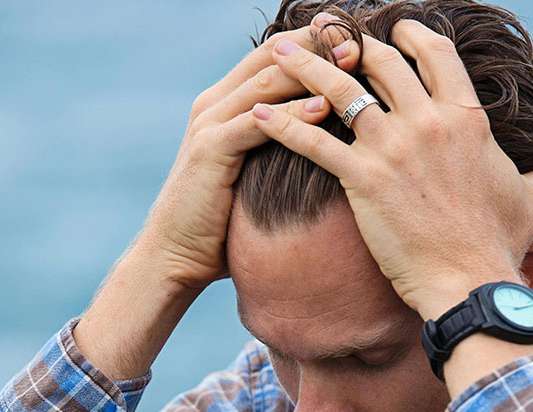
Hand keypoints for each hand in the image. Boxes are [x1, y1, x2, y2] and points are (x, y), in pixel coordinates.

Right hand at [75, 23, 356, 379]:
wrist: (174, 255)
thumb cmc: (221, 222)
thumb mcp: (255, 173)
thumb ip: (280, 147)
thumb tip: (328, 142)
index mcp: (226, 102)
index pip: (275, 55)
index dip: (314, 40)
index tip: (355, 34)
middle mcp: (215, 103)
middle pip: (272, 55)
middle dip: (317, 44)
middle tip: (358, 36)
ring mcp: (209, 123)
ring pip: (266, 81)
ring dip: (311, 70)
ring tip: (351, 61)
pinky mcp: (209, 150)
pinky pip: (256, 123)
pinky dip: (292, 114)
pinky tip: (325, 108)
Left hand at [253, 20, 532, 318]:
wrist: (470, 284)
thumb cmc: (499, 246)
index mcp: (467, 118)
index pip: (434, 53)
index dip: (408, 34)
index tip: (389, 32)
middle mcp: (429, 122)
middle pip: (381, 61)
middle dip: (349, 42)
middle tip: (324, 36)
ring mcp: (394, 147)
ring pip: (339, 89)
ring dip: (303, 65)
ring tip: (276, 52)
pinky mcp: (363, 178)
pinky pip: (312, 141)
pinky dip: (280, 124)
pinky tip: (256, 115)